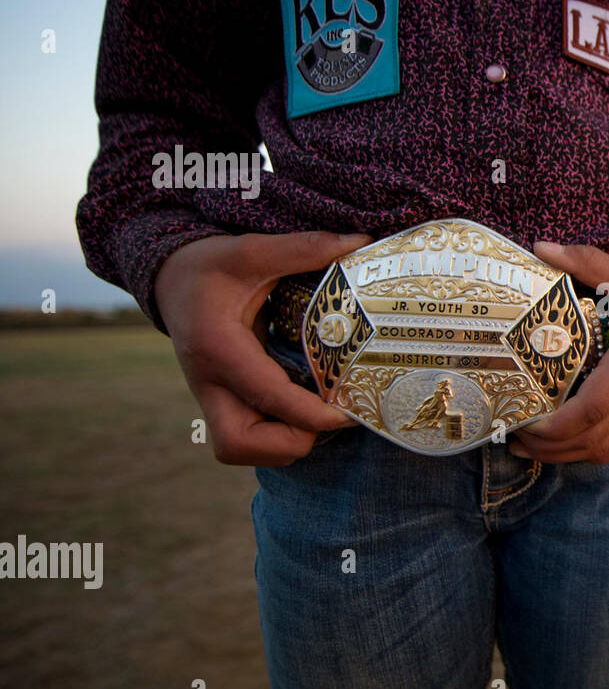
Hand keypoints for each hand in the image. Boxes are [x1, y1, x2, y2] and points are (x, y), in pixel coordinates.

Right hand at [155, 230, 370, 465]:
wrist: (168, 279)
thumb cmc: (208, 265)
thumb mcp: (251, 249)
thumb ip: (304, 248)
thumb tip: (359, 240)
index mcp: (219, 348)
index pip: (267, 396)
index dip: (312, 414)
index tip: (349, 411)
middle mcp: (209, 382)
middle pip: (237, 445)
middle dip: (288, 441)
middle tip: (326, 414)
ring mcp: (211, 397)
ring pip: (239, 448)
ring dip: (283, 441)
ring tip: (317, 409)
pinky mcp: (220, 402)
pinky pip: (247, 437)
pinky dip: (277, 433)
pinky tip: (303, 406)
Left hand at [508, 242, 608, 463]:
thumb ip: (587, 262)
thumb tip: (541, 248)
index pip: (596, 405)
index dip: (559, 422)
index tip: (526, 420)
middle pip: (592, 437)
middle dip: (549, 445)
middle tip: (511, 434)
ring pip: (602, 449)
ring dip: (562, 455)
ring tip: (524, 446)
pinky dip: (584, 454)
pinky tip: (558, 448)